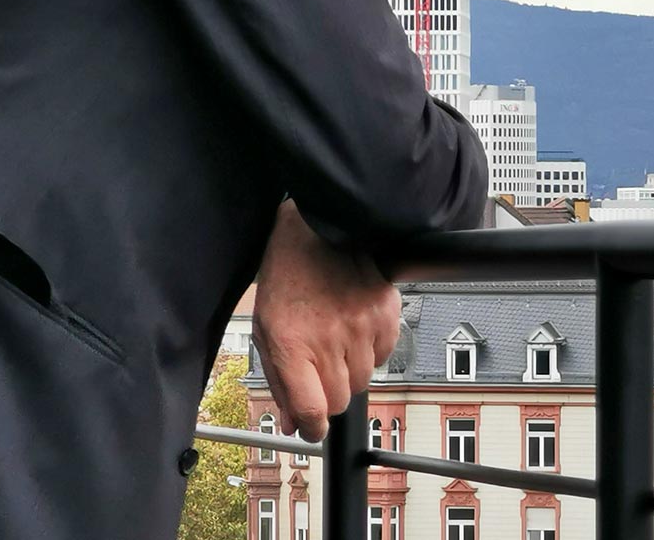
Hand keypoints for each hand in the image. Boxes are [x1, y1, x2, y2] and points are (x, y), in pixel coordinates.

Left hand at [252, 199, 400, 440]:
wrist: (319, 227)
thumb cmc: (287, 275)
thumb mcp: (267, 329)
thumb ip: (279, 380)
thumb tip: (292, 423)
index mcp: (291, 345)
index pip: (313, 412)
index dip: (311, 427)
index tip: (310, 426)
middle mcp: (329, 340)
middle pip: (339, 401)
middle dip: (327, 392)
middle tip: (318, 364)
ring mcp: (361, 327)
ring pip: (363, 381)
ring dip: (349, 369)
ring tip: (336, 335)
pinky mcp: (386, 314)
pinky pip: (384, 355)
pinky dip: (371, 349)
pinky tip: (355, 323)